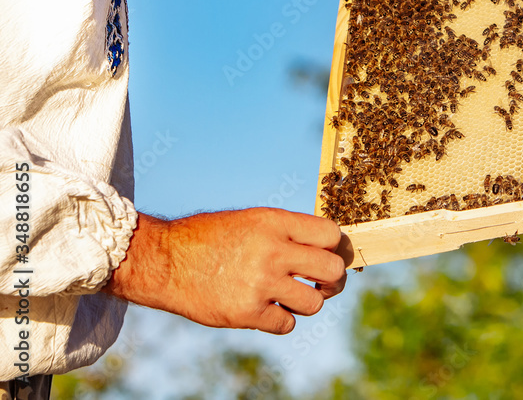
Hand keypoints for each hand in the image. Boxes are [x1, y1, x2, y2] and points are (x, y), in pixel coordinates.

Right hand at [102, 209, 347, 334]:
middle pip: (333, 270)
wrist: (164, 261)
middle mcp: (272, 251)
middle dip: (332, 280)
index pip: (331, 234)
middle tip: (323, 283)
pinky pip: (287, 324)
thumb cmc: (210, 238)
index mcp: (275, 223)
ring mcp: (260, 283)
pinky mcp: (246, 313)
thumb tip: (327, 246)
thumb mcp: (251, 220)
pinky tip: (267, 309)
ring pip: (314, 303)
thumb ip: (287, 232)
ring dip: (307, 302)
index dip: (335, 247)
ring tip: (291, 297)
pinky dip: (281, 320)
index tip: (328, 255)